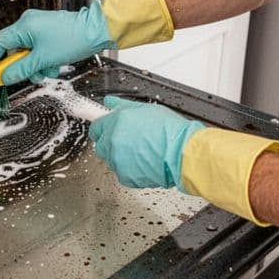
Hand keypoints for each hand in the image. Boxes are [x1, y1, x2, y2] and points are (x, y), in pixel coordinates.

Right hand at [0, 3, 114, 84]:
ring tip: (46, 71)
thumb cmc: (74, 39)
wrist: (97, 31)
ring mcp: (38, 27)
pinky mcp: (47, 32)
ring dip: (33, 66)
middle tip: (19, 77)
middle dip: (18, 66)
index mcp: (24, 26)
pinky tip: (53, 65)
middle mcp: (28, 24)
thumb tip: (6, 77)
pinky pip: (36, 50)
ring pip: (25, 52)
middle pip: (12, 49)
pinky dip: (42, 61)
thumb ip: (22, 69)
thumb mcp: (44, 60)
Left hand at [88, 96, 204, 189]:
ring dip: (121, 157)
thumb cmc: (169, 131)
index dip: (103, 129)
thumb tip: (110, 102)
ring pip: (112, 160)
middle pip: (101, 145)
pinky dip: (131, 170)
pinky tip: (144, 163)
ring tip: (142, 152)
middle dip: (112, 143)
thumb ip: (123, 106)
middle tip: (130, 141)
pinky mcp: (125, 176)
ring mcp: (117, 160)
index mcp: (116, 122)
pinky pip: (122, 173)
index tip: (108, 130)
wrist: (182, 153)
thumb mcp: (146, 109)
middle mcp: (113, 141)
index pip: (96, 128)